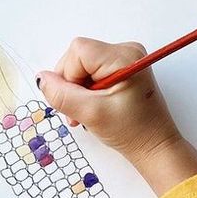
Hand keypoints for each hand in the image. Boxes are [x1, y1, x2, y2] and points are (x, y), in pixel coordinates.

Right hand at [37, 37, 196, 194]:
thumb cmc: (132, 131)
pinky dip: (87, 89)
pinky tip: (93, 107)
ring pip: (83, 65)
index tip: (79, 100)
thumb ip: (62, 95)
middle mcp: (126, 51)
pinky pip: (92, 71)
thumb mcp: (91, 114)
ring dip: (78, 90)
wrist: (155, 147)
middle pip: (78, 56)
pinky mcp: (124, 68)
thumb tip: (41, 79)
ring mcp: (126, 58)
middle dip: (72, 84)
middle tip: (80, 111)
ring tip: (86, 113)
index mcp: (123, 57)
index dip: (69, 75)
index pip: (77, 51)